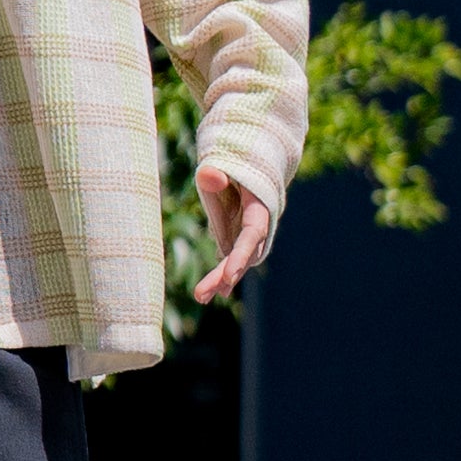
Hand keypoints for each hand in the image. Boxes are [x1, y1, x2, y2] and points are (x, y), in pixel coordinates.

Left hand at [193, 164, 269, 303]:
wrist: (249, 170)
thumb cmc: (235, 166)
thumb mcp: (224, 164)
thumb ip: (216, 172)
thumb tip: (208, 176)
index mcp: (259, 208)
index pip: (252, 235)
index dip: (241, 256)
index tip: (228, 275)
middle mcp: (257, 227)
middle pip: (244, 255)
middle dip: (225, 275)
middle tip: (201, 294)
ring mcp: (247, 236)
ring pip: (237, 262)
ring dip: (220, 281)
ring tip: (201, 297)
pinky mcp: (237, 240)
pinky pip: (230, 261)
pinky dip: (220, 276)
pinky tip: (207, 293)